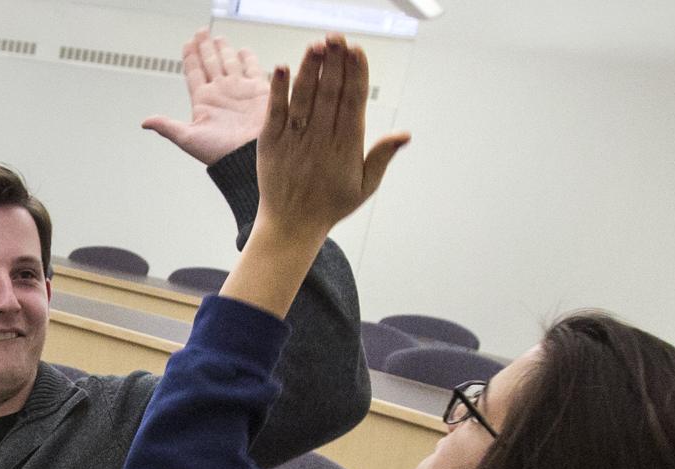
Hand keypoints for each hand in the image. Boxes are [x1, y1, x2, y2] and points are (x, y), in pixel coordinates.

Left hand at [141, 29, 269, 165]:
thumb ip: (167, 127)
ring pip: (229, 63)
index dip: (190, 57)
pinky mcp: (259, 91)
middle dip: (205, 47)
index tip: (187, 42)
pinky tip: (243, 50)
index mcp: (203, 101)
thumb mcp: (189, 139)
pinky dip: (248, 58)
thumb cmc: (220, 153)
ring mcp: (239, 90)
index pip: (194, 72)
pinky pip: (253, 69)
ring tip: (218, 37)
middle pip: (210, 63)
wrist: (249, 157)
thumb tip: (144, 122)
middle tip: (202, 31)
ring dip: (223, 50)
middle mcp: (220, 93)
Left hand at [253, 35, 408, 239]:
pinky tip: (281, 67)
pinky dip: (278, 91)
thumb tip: (404, 134)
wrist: (291, 226)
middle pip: (330, 94)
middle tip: (337, 36)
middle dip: (334, 63)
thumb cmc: (330, 205)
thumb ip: (381, 156)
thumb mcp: (365, 185)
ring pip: (304, 98)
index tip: (357, 50)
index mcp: (346, 147)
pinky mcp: (270, 143)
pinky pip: (275, 112)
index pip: (353, 102)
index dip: (355, 74)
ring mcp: (295, 140)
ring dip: (310, 69)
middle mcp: (321, 140)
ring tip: (316, 45)